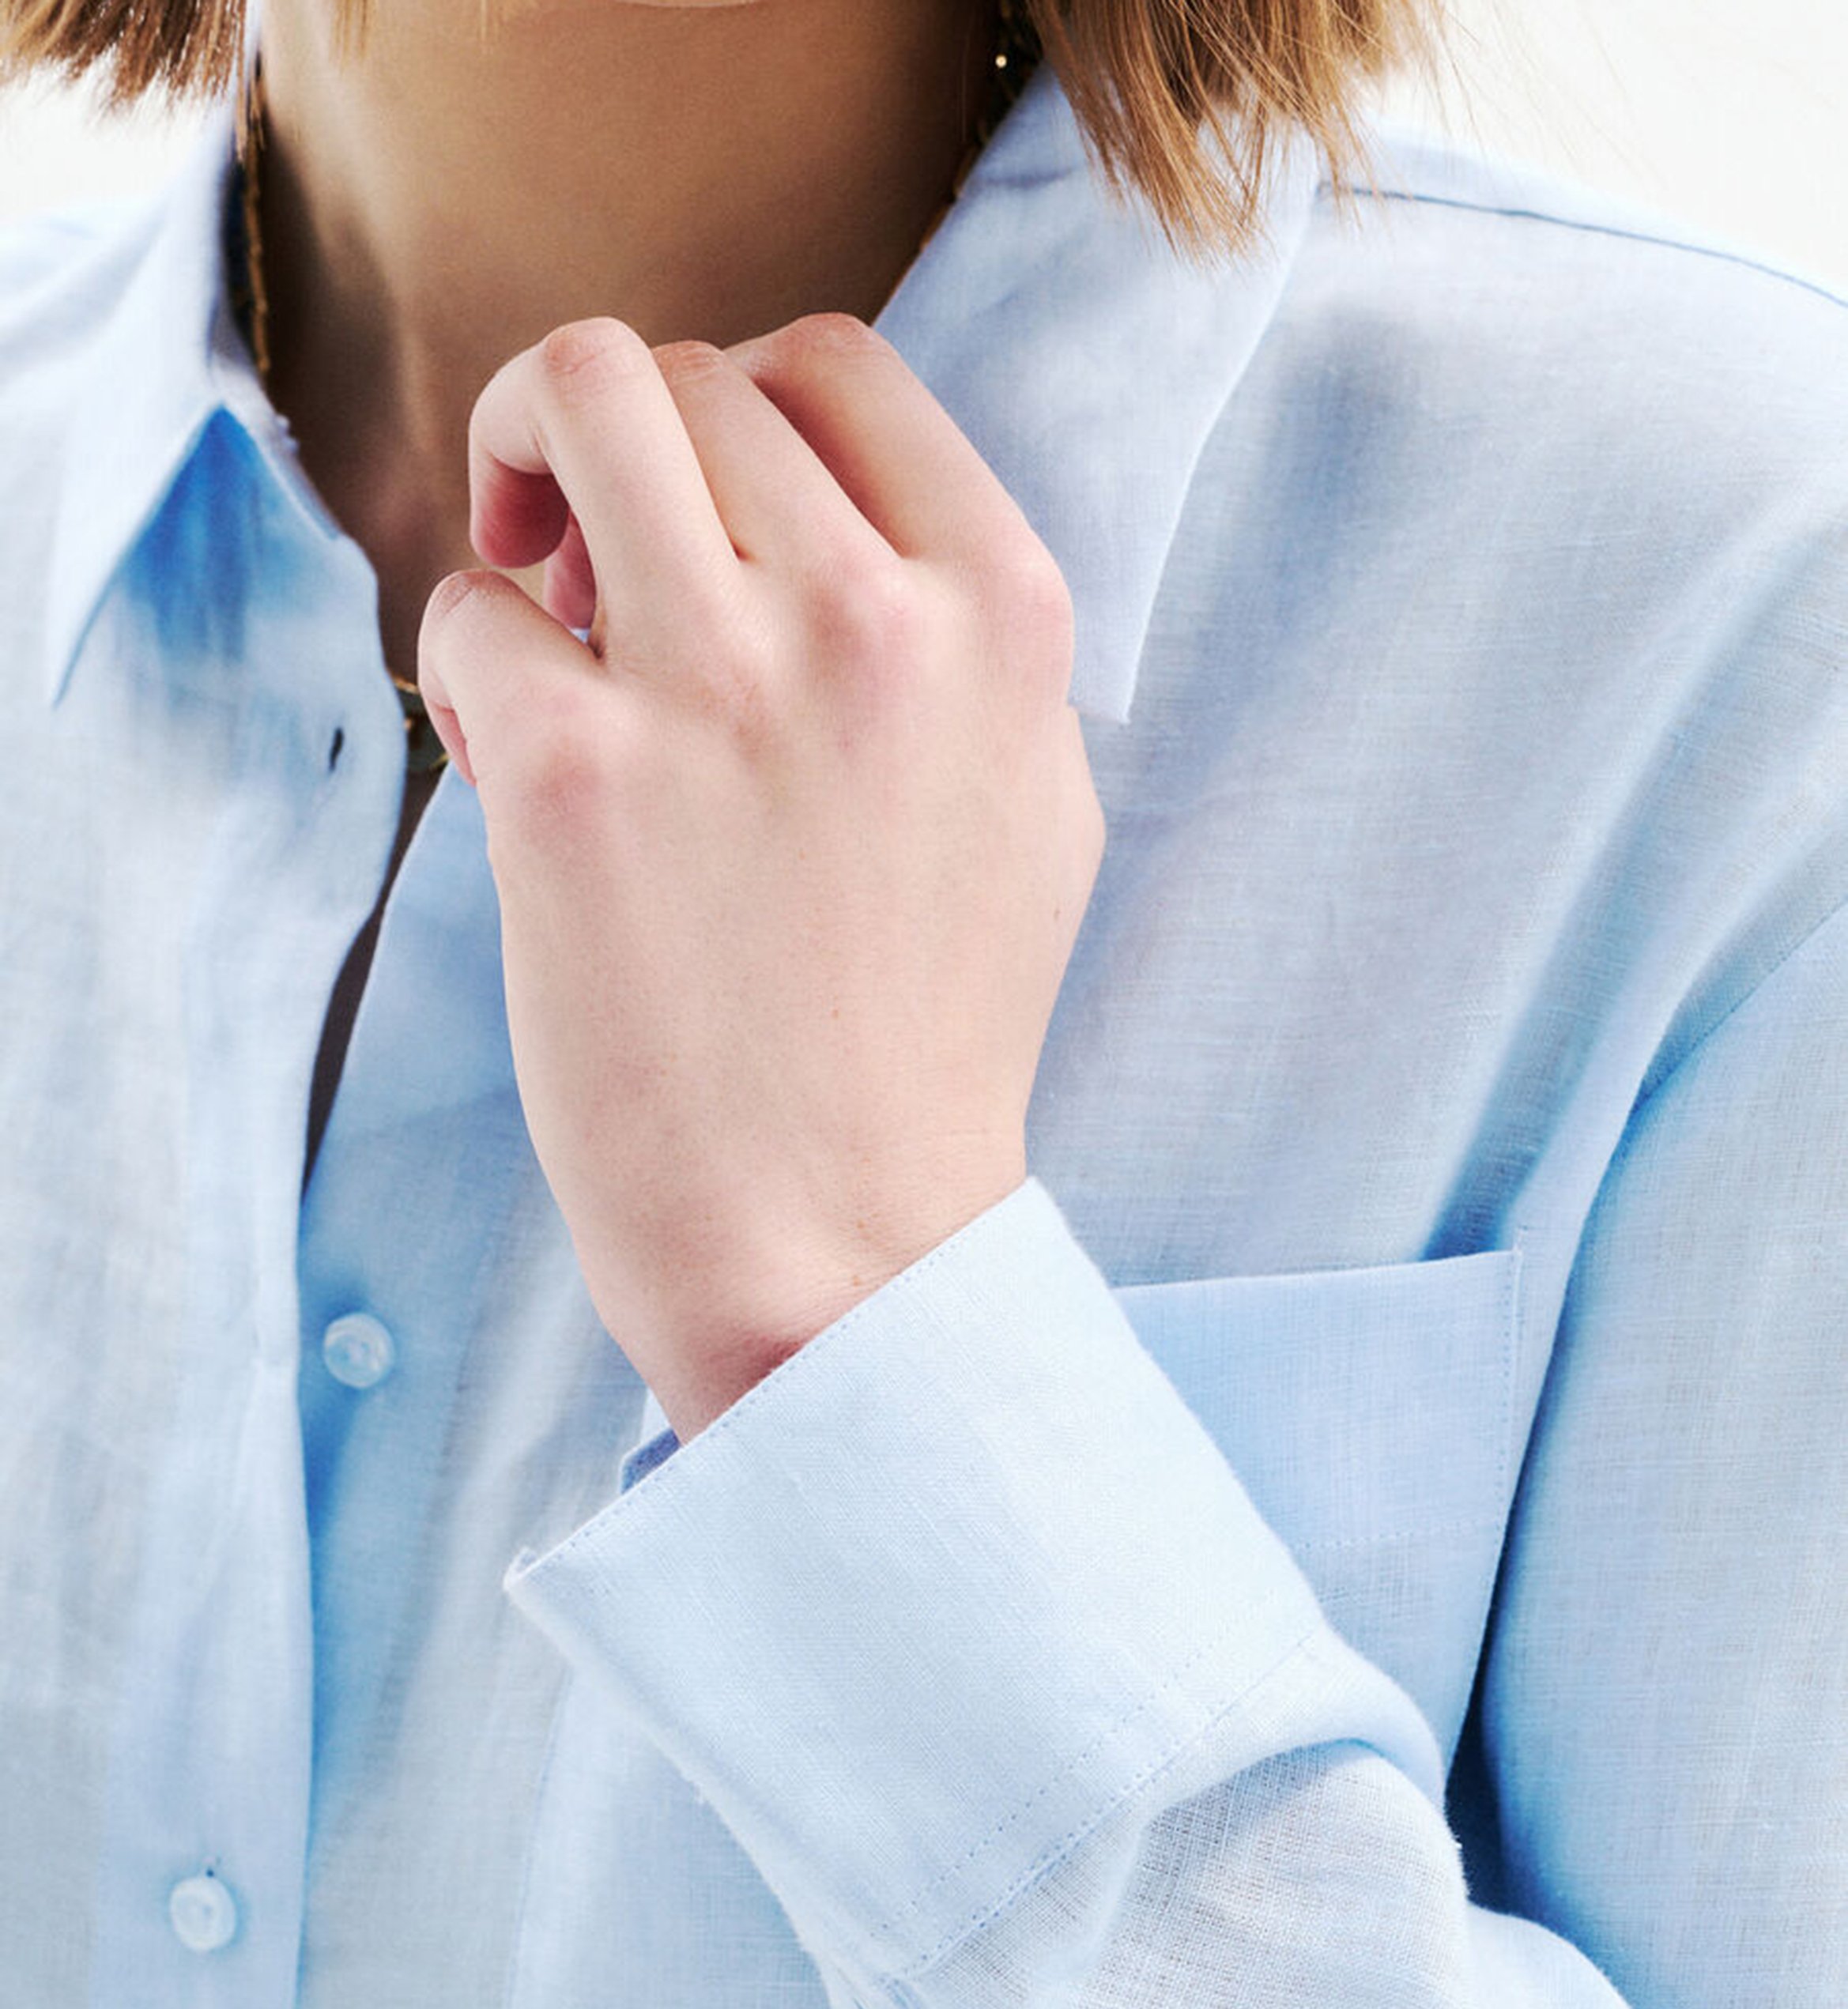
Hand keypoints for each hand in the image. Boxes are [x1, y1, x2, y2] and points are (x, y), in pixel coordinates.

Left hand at [418, 313, 1105, 1441]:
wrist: (842, 1241)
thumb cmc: (929, 1038)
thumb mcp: (1033, 803)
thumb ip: (958, 632)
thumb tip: (819, 508)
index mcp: (1002, 612)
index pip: (835, 364)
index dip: (736, 407)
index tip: (699, 508)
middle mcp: (869, 619)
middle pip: (685, 373)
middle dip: (612, 450)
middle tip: (587, 566)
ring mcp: (717, 687)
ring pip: (569, 403)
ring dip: (523, 480)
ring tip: (536, 607)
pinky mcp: (572, 776)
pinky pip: (467, 607)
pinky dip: (471, 671)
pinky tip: (518, 776)